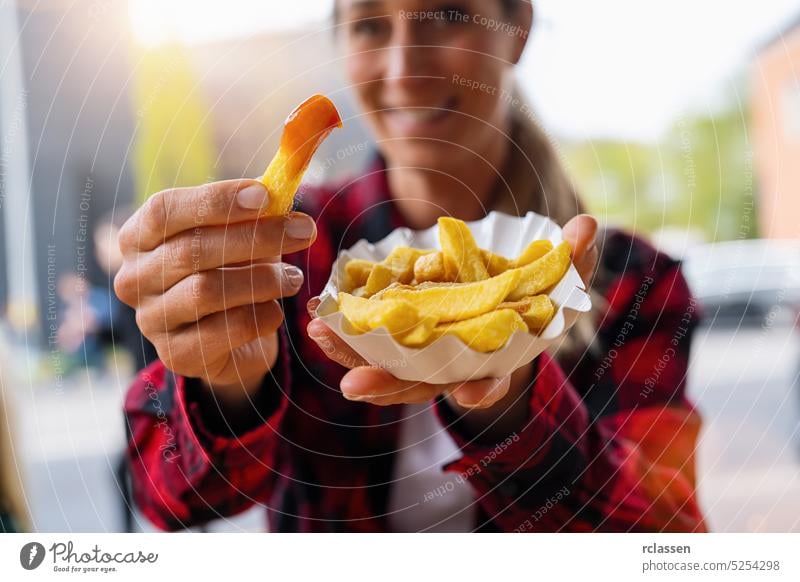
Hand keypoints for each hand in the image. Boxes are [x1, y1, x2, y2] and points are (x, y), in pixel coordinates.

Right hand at [114, 179, 316, 402]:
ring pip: (207, 291)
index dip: (215, 200)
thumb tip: (282, 184)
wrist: (230, 341)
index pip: (165, 210)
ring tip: (294, 278)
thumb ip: (253, 212)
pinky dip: (261, 316)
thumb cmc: (231, 273)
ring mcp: (151, 320)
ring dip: (262, 280)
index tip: (266, 196)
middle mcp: (133, 278)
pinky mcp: (176, 355)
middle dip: (257, 237)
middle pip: (192, 250)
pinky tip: (275, 311)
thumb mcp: (239, 236)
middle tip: (304, 231)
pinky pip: (226, 330)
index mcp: (138, 237)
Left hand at [306, 213, 598, 411]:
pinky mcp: (403, 334)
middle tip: (354, 385)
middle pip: (423, 383)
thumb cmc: (535, 297)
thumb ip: (575, 258)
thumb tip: (589, 222)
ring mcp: (426, 353)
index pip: (491, 380)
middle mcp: (457, 364)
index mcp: (498, 358)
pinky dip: (346, 328)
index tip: (467, 394)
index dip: (481, 390)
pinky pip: (370, 338)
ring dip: (353, 355)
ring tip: (319, 336)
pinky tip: (318, 313)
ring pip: (387, 365)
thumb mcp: (560, 278)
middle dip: (390, 385)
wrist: (502, 304)